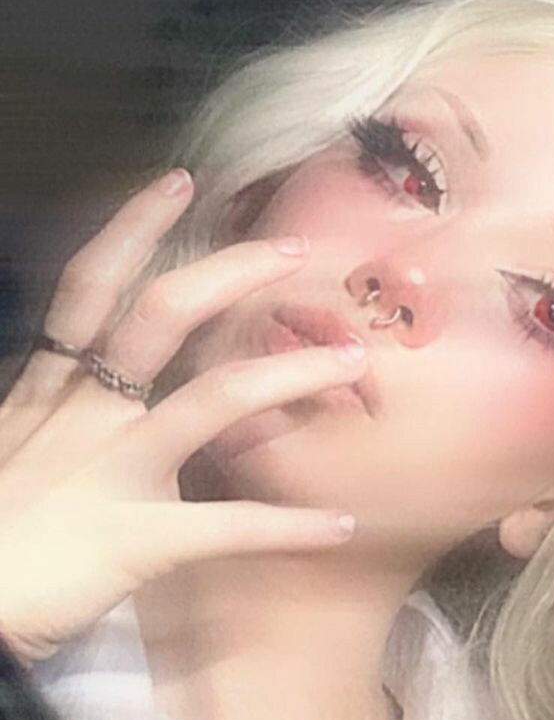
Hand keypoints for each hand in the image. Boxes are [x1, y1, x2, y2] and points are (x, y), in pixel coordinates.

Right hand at [0, 168, 367, 665]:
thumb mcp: (7, 448)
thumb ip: (49, 408)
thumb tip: (79, 374)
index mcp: (48, 393)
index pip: (90, 288)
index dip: (132, 228)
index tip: (178, 181)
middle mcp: (84, 417)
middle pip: (161, 317)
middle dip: (230, 274)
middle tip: (294, 251)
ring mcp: (112, 471)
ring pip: (213, 400)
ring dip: (291, 374)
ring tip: (353, 361)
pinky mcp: (134, 538)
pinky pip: (227, 527)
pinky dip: (290, 526)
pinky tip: (343, 524)